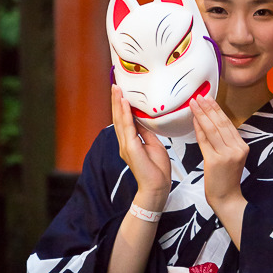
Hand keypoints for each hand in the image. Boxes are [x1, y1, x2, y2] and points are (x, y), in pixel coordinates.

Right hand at [111, 85, 170, 209]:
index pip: (124, 120)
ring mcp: (126, 146)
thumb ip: (146, 133)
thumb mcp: (153, 145)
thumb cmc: (157, 170)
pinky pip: (127, 128)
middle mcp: (124, 143)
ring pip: (120, 120)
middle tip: (115, 85)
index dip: (121, 106)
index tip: (121, 92)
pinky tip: (124, 104)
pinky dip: (125, 115)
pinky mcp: (130, 149)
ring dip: (118, 104)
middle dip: (116, 101)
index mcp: (130, 142)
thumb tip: (142, 120)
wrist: (157, 187)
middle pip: (118, 118)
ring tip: (117, 89)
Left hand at [189, 94, 248, 211]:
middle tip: (199, 96)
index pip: (228, 124)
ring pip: (212, 130)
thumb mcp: (229, 157)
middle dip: (209, 108)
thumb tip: (207, 122)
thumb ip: (222, 141)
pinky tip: (194, 120)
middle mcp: (237, 148)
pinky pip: (205, 141)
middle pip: (221, 124)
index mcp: (242, 146)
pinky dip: (198, 129)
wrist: (226, 198)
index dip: (217, 110)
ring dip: (202, 114)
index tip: (208, 99)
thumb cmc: (225, 178)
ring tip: (194, 103)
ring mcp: (227, 155)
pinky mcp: (215, 161)